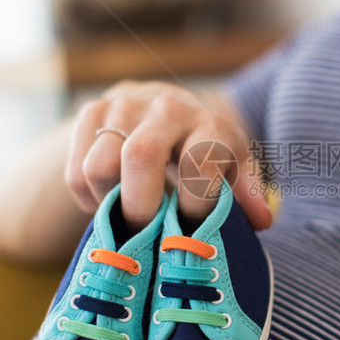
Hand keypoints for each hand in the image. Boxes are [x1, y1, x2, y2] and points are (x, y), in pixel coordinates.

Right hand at [66, 81, 271, 231]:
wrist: (164, 110)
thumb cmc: (205, 151)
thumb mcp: (233, 168)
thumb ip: (246, 193)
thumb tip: (262, 219)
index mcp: (209, 123)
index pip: (199, 161)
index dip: (193, 204)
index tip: (189, 228)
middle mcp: (166, 107)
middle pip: (140, 156)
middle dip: (140, 207)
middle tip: (146, 233)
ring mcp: (124, 105)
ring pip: (99, 168)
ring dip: (110, 205)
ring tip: (130, 214)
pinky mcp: (91, 111)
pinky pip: (76, 170)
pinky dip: (88, 198)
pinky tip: (110, 199)